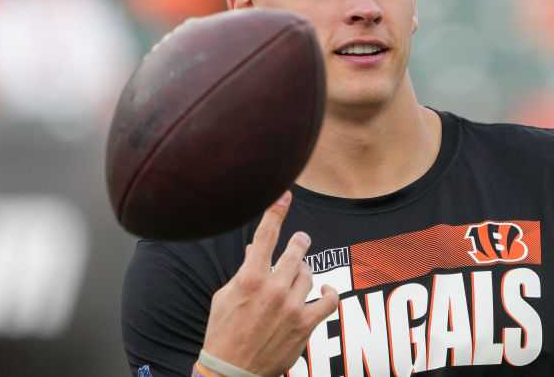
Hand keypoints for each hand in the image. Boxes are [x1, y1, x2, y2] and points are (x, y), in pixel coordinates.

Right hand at [200, 190, 338, 375]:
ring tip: (296, 279)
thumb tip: (257, 247)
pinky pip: (329, 300)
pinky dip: (329, 293)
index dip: (276, 212)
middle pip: (296, 251)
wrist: (231, 371)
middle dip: (299, 243)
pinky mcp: (305, 324)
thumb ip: (244, 270)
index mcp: (249, 278)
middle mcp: (272, 288)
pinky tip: (325, 290)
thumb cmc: (224, 332)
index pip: (265, 237)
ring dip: (303, 274)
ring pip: (309, 275)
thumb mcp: (225, 295)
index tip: (284, 194)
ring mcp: (291, 306)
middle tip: (300, 240)